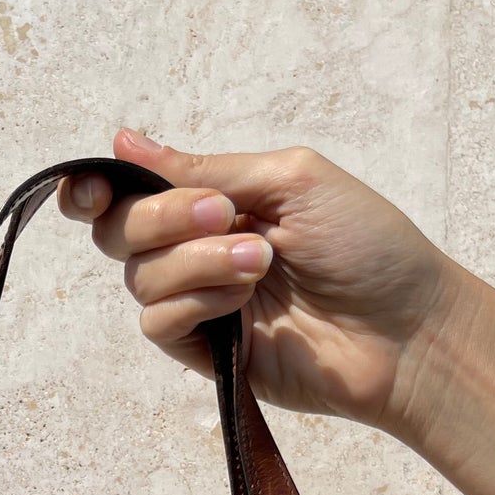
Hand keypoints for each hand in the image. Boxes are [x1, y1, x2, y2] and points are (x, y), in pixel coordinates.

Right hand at [60, 128, 494, 494]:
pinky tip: (246, 302)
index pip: (130, 193)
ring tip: (262, 263)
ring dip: (196, 261)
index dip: (94, 190)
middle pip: (121, 231)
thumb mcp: (289, 179)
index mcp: (216, 200)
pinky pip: (159, 322)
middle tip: (226, 215)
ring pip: (140, 277)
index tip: (88, 188)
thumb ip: (204, 167)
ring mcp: (202, 303)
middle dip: (161, 217)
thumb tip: (125, 142)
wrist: (405, 330)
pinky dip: (196, 302)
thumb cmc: (368, 247)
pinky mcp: (206, 353)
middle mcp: (199, 249)